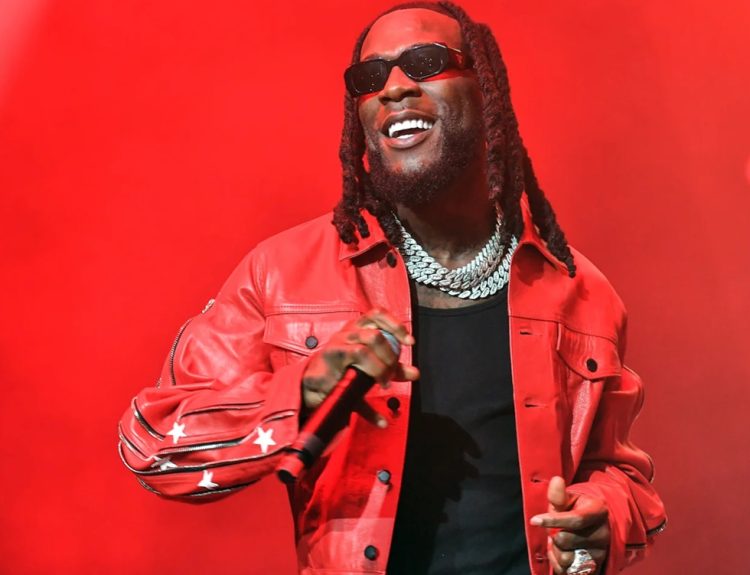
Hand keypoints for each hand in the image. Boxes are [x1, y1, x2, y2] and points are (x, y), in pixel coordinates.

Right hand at [301, 308, 418, 425]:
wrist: (315, 387)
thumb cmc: (344, 373)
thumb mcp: (372, 370)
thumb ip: (392, 369)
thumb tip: (415, 374)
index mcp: (358, 328)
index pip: (378, 313)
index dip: (396, 324)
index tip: (410, 342)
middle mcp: (350, 330)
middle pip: (377, 329)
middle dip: (391, 352)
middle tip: (394, 370)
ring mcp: (341, 340)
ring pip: (371, 340)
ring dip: (383, 362)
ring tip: (384, 380)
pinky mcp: (334, 353)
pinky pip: (360, 354)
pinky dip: (374, 370)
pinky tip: (378, 384)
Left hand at [530, 476, 609, 573]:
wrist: (591, 526)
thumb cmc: (574, 509)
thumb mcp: (567, 500)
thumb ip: (559, 495)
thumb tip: (556, 480)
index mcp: (598, 511)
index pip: (575, 519)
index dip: (553, 520)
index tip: (534, 520)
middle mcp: (603, 534)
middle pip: (566, 539)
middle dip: (553, 535)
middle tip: (554, 530)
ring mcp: (600, 553)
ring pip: (566, 558)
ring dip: (555, 550)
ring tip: (558, 541)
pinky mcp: (595, 568)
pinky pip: (568, 571)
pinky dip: (558, 563)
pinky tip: (560, 552)